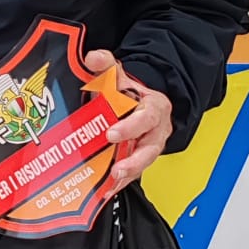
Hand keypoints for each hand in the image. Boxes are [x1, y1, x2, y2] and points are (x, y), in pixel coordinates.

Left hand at [82, 49, 172, 195]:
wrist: (137, 101)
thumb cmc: (128, 91)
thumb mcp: (118, 75)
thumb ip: (106, 65)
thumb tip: (93, 57)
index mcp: (154, 107)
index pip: (147, 117)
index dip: (131, 127)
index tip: (112, 133)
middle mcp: (156, 130)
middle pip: (150, 148)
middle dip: (134, 160)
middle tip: (117, 168)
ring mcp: (148, 147)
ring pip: (143, 164)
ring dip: (128, 175)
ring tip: (112, 183)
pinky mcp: (139, 160)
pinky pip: (133, 173)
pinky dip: (120, 182)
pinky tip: (106, 190)